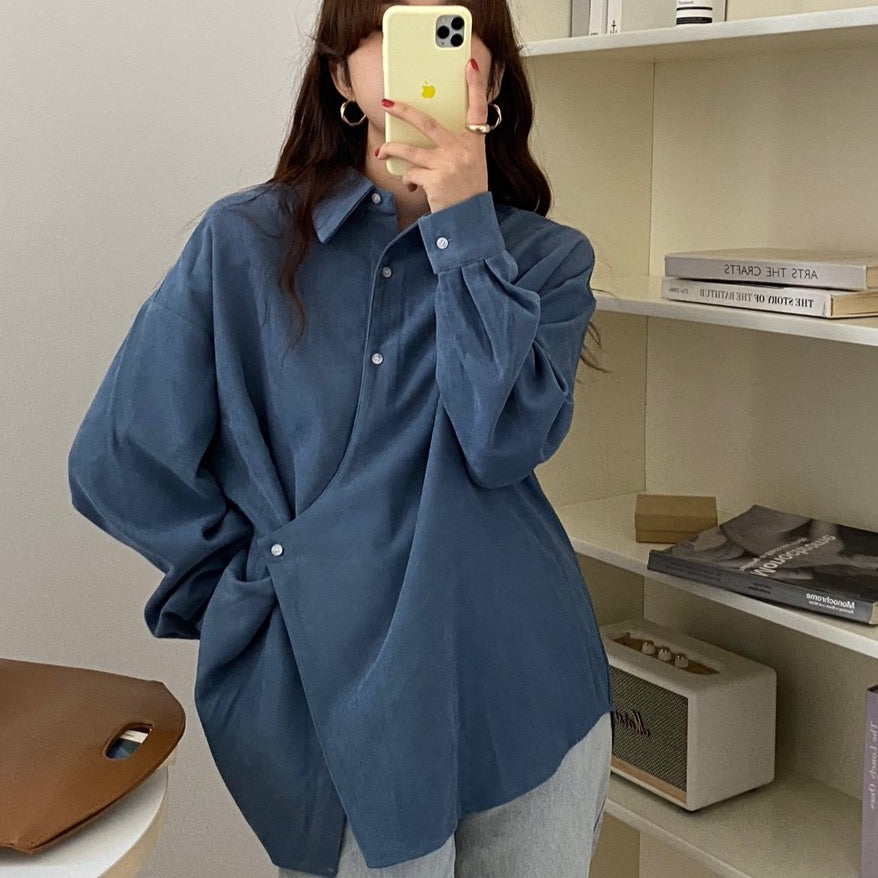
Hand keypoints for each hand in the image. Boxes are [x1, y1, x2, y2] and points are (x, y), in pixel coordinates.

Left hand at [376, 58, 491, 213]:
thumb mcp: (472, 165)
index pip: (478, 108)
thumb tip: (429, 138)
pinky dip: (408, 180)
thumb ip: (458, 147)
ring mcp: (448, 163)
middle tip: (387, 104)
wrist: (469, 221)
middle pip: (427, 122)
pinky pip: (411, 173)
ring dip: (392, 149)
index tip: (471, 67)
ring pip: (410, 150)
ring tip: (383, 152)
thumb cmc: (468, 194)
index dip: (476, 86)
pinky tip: (413, 187)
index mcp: (474, 143)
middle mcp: (462, 149)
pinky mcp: (435, 179)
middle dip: (403, 111)